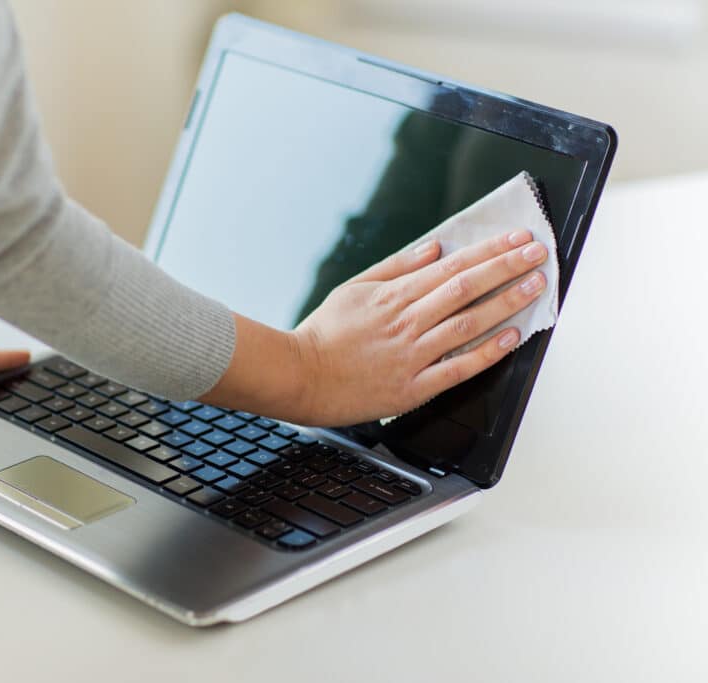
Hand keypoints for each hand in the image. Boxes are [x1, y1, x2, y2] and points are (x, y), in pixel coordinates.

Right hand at [201, 230, 546, 425]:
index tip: (517, 239)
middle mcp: (407, 321)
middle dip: (507, 267)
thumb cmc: (323, 334)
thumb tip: (433, 248)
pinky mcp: (412, 387)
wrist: (299, 376)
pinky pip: (457, 368)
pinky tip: (510, 338)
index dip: (490, 251)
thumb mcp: (353, 288)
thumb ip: (395, 267)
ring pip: (468, 323)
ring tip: (535, 286)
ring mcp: (412, 355)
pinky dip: (486, 353)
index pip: (452, 267)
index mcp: (394, 296)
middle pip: (467, 289)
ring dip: (506, 302)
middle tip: (537, 253)